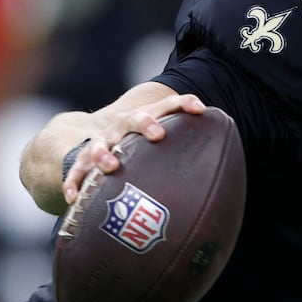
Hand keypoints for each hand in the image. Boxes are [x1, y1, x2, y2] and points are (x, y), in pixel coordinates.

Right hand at [61, 92, 206, 205]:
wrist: (98, 134)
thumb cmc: (144, 143)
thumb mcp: (162, 140)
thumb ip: (188, 148)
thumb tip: (228, 168)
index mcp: (145, 119)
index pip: (166, 105)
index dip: (183, 104)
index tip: (199, 108)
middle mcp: (121, 127)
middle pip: (132, 119)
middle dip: (146, 124)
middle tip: (158, 134)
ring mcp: (101, 142)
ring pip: (99, 145)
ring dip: (105, 154)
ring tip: (112, 166)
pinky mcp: (82, 160)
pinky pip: (75, 172)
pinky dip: (73, 182)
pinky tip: (73, 198)